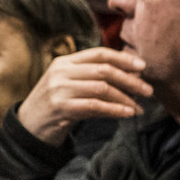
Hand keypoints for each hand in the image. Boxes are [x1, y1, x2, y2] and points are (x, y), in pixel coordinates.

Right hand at [16, 47, 149, 142]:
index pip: (99, 53)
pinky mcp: (60, 107)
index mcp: (65, 62)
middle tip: (149, 91)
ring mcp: (59, 89)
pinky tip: (128, 113)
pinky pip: (95, 106)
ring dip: (126, 99)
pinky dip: (115, 109)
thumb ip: (97, 78)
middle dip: (130, 80)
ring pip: (102, 88)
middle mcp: (61, 72)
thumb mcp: (74, 86)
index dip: (123, 58)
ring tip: (139, 108)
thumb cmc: (59, 104)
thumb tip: (135, 75)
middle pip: (104, 70)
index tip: (143, 67)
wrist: (30, 125)